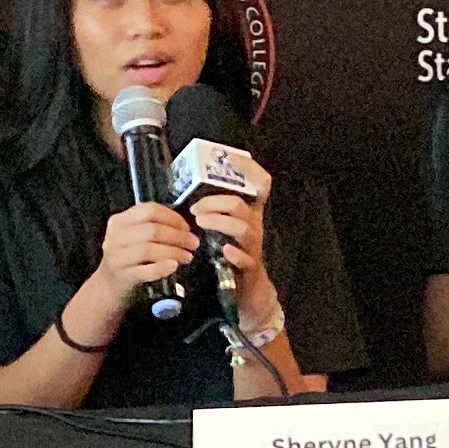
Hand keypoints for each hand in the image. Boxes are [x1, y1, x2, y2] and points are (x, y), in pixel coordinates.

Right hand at [82, 201, 199, 308]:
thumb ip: (153, 226)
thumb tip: (185, 227)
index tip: (186, 227)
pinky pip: (146, 270)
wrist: (109, 284)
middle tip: (193, 243)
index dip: (172, 218)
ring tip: (188, 256)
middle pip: (152, 230)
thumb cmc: (128, 257)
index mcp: (120, 220)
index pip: (149, 211)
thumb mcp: (133, 236)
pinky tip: (174, 266)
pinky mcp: (123, 276)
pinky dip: (162, 267)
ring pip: (149, 249)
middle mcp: (115, 236)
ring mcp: (117, 256)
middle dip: (178, 236)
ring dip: (174, 252)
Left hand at [184, 179, 272, 304]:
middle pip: (241, 205)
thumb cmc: (230, 254)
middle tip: (195, 208)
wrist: (247, 290)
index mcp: (250, 213)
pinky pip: (246, 258)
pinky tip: (225, 250)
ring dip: (219, 222)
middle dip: (215, 203)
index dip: (249, 169)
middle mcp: (255, 225)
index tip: (231, 157)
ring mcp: (253, 246)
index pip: (260, 184)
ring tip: (200, 222)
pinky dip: (235, 253)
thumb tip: (187, 193)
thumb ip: (214, 211)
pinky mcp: (250, 267)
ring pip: (242, 228)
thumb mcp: (226, 229)